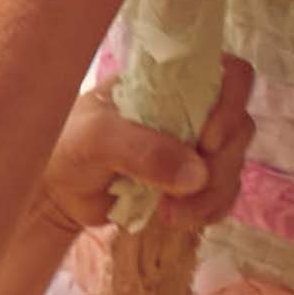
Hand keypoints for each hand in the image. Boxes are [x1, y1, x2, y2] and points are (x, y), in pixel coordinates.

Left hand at [33, 55, 255, 240]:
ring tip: (170, 214)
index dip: (232, 105)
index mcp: (173, 82)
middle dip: (219, 165)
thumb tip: (196, 175)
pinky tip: (178, 219)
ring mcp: (193, 148)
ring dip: (212, 196)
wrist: (53, 190)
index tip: (205, 140)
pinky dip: (209, 211)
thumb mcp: (98, 137)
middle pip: (240, 128)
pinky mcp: (189, 183)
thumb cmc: (68, 144)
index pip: (232, 75)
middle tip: (184, 189)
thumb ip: (143, 150)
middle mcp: (192, 109)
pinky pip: (222, 195)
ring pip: (233, 166)